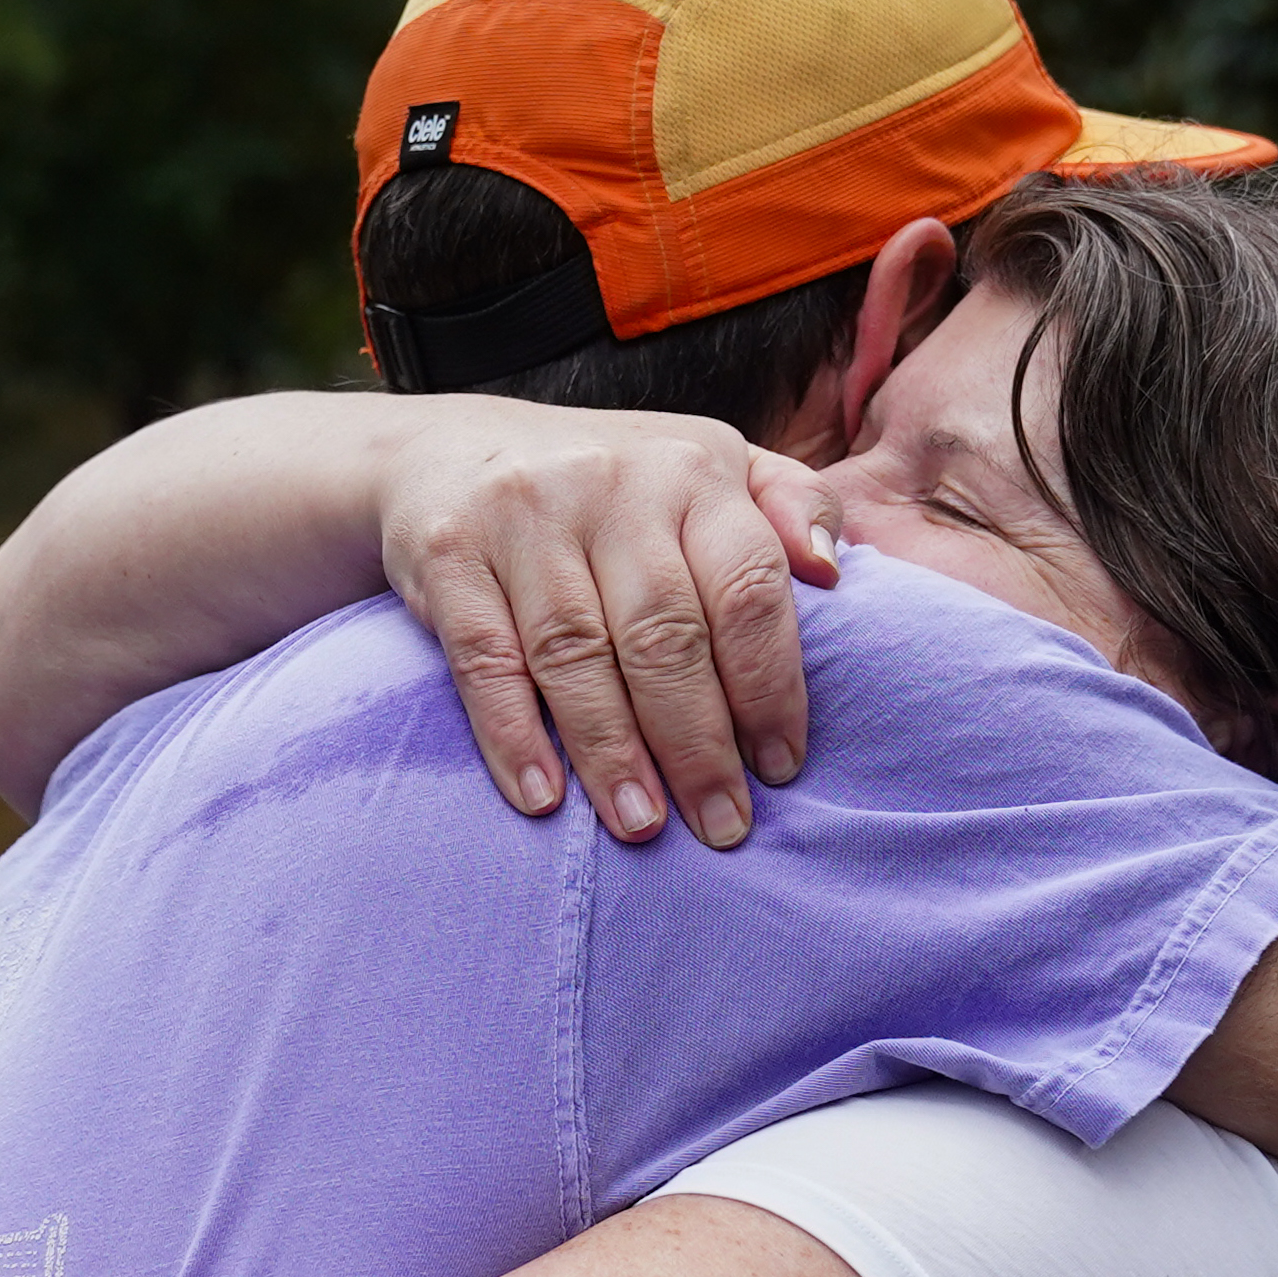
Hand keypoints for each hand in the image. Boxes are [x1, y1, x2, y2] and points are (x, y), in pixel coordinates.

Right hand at [371, 400, 837, 845]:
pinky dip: (513, 736)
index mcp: (692, 469)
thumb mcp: (708, 465)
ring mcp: (523, 516)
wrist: (445, 450)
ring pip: (577, 653)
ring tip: (642, 826)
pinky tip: (543, 796)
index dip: (768, 685)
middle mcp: (611, 484)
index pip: (746, 585)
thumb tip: (832, 573)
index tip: (780, 766)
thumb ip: (788, 505)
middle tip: (721, 824)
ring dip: (612, 753)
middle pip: (664, 632)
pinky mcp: (447, 552)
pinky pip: (485, 659)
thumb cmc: (610, 485)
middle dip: (698, 742)